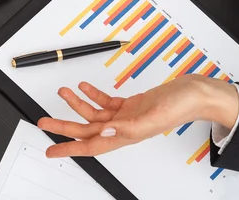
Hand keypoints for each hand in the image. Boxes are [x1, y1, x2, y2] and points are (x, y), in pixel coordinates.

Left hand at [38, 75, 238, 157]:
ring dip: (78, 103)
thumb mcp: (153, 116)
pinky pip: (106, 103)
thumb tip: (103, 132)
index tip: (51, 152)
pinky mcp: (131, 105)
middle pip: (86, 130)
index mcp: (127, 135)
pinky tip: (85, 87)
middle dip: (63, 125)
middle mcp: (123, 127)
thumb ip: (127, 127)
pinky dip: (94, 95)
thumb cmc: (180, 106)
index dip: (69, 149)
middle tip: (44, 121)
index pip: (91, 145)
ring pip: (94, 114)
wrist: (195, 93)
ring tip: (65, 91)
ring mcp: (126, 116)